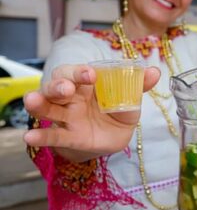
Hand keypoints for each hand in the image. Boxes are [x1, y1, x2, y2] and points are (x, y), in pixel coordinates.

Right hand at [23, 64, 159, 162]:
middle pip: (58, 85)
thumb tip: (155, 71)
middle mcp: (73, 96)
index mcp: (88, 83)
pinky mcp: (68, 135)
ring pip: (48, 106)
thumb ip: (140, 85)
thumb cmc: (119, 111)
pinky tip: (29, 136)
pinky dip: (41, 135)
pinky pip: (52, 134)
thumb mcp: (131, 99)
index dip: (81, 72)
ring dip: (39, 103)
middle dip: (59, 85)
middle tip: (66, 89)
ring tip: (32, 100)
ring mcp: (68, 116)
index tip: (90, 74)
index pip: (78, 72)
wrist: (115, 138)